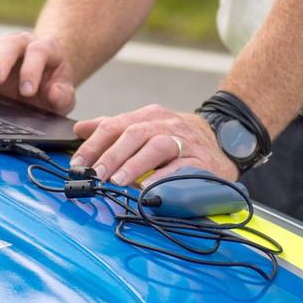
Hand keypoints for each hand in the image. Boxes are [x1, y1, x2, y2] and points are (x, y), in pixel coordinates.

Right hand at [0, 31, 76, 114]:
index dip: (32, 70)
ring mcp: (1, 48)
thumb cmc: (52, 86)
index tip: (27, 92)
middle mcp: (21, 42)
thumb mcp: (64, 95)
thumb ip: (63, 96)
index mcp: (45, 48)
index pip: (37, 52)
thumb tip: (53, 94)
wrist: (43, 79)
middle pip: (9, 43)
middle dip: (1, 62)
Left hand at [71, 105, 237, 184]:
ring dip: (134, 164)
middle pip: (134, 134)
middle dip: (111, 155)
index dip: (94, 144)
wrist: (223, 142)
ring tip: (117, 181)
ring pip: (157, 146)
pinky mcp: (201, 161)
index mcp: (149, 115)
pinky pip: (181, 166)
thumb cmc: (177, 138)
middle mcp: (166, 124)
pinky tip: (149, 186)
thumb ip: (113, 128)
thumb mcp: (146, 127)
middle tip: (96, 174)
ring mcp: (186, 141)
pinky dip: (163, 176)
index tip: (79, 162)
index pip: (115, 125)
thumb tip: (80, 129)